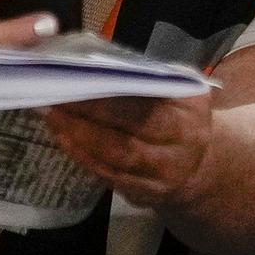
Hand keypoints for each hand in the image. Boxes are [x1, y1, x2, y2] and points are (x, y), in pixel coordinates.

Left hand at [38, 91, 214, 208]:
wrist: (200, 166)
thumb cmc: (178, 117)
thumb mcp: (176, 91)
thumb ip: (146, 77)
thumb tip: (94, 61)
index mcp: (190, 106)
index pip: (147, 96)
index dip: (109, 91)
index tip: (78, 76)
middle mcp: (183, 141)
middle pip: (133, 127)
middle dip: (89, 114)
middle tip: (55, 97)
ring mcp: (165, 172)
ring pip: (118, 156)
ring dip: (80, 136)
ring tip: (53, 117)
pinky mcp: (146, 193)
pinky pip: (110, 175)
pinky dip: (84, 157)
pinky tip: (64, 140)